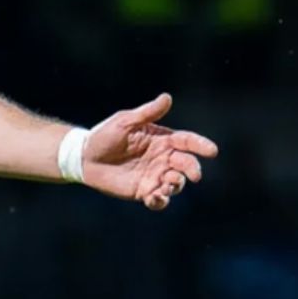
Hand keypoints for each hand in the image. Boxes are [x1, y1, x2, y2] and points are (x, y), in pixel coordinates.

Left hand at [82, 93, 219, 210]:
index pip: (187, 142)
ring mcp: (154, 176)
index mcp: (162, 140)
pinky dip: (161, 201)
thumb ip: (147, 113)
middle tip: (194, 175)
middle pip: (186, 164)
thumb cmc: (105, 135)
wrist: (85, 157)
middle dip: (192, 169)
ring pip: (176, 183)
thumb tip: (167, 97)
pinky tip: (154, 197)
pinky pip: (159, 200)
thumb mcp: (124, 121)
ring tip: (167, 184)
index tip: (212, 151)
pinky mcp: (143, 191)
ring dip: (176, 185)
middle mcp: (162, 159)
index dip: (201, 145)